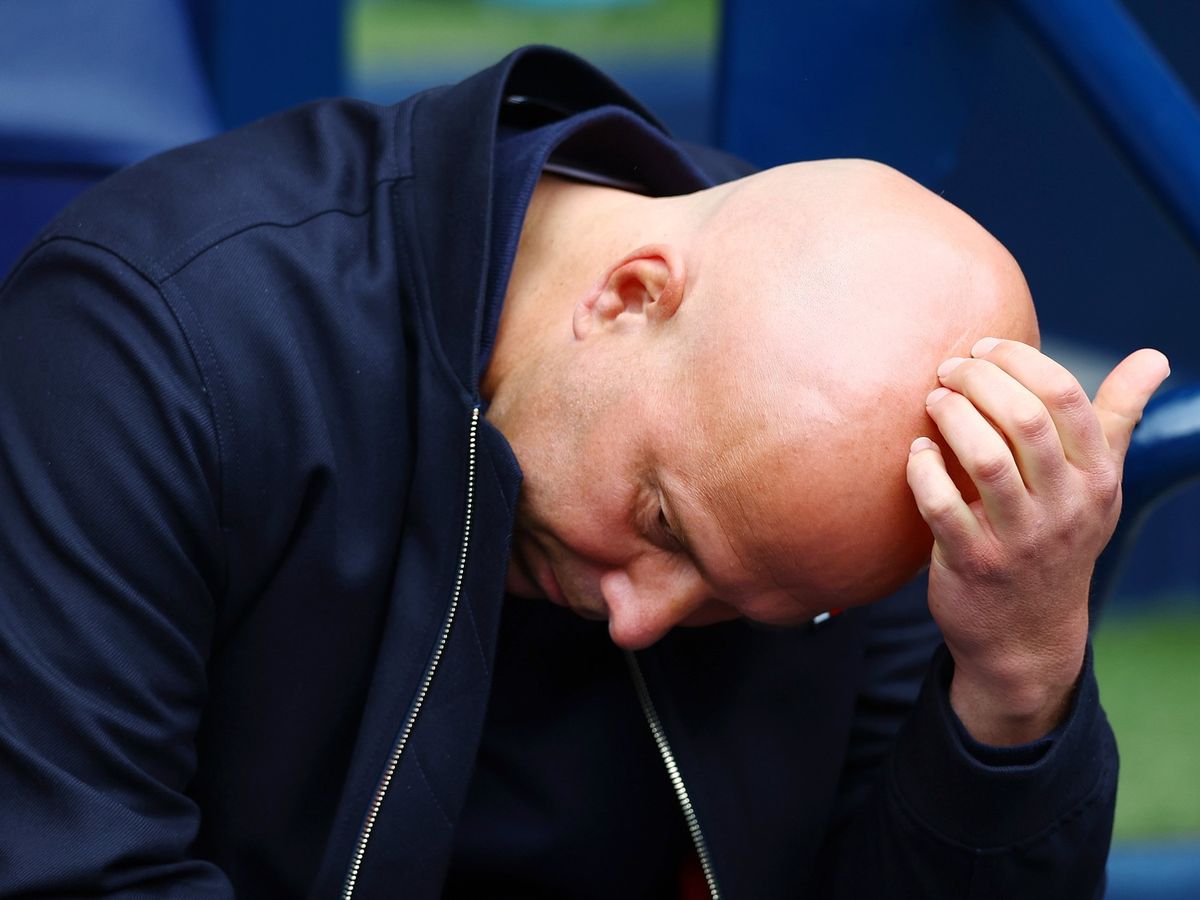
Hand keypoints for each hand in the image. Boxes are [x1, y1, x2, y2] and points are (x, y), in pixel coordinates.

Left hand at [907, 337, 1169, 744]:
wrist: (1027, 636)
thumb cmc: (1060, 539)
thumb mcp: (1099, 485)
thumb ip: (1118, 417)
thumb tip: (1155, 357)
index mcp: (1096, 478)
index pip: (1066, 398)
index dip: (1019, 361)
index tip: (985, 348)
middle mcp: (1064, 507)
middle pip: (1024, 420)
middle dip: (979, 381)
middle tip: (949, 368)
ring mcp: (1018, 538)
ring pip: (985, 458)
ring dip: (952, 416)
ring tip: (933, 399)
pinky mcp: (972, 562)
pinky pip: (940, 505)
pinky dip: (922, 469)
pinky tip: (917, 450)